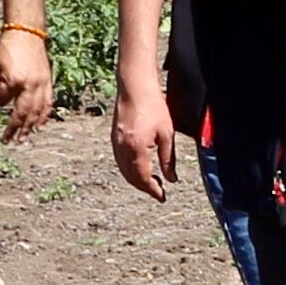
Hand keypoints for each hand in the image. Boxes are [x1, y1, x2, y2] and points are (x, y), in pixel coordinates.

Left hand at [0, 28, 58, 139]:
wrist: (27, 33)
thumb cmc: (7, 48)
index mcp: (15, 81)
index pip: (4, 101)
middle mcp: (31, 85)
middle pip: (23, 113)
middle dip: (16, 129)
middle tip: (10, 141)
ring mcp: (42, 85)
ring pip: (37, 112)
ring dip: (30, 127)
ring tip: (24, 139)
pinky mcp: (48, 82)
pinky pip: (48, 103)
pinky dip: (44, 116)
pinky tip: (40, 125)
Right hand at [108, 80, 179, 197]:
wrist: (135, 88)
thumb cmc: (153, 107)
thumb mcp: (167, 134)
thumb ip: (168, 159)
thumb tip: (171, 179)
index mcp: (137, 149)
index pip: (144, 179)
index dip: (153, 190)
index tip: (162, 197)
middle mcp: (123, 149)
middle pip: (132, 178)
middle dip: (145, 188)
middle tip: (158, 192)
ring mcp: (116, 144)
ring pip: (124, 171)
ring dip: (137, 180)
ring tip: (151, 182)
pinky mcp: (114, 138)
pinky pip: (120, 161)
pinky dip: (129, 170)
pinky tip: (139, 169)